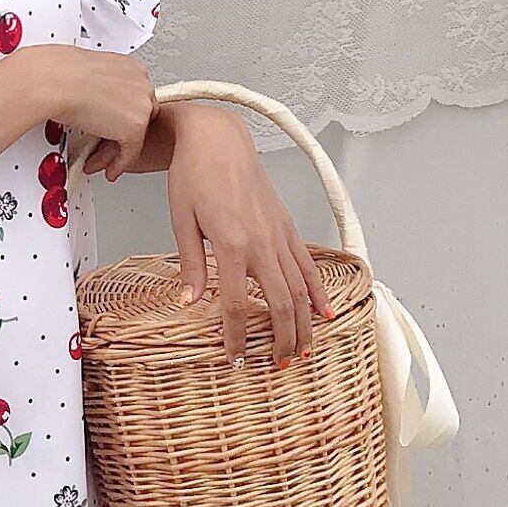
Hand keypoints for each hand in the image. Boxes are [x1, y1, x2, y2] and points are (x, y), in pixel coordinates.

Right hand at [30, 45, 157, 169]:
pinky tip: (110, 169)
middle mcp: (141, 84)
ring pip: (135, 136)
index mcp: (131, 68)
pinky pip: (131, 153)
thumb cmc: (60, 75)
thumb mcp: (88, 77)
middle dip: (119, 135)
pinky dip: (119, 164)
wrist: (55, 81)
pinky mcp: (135, 127)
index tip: (109, 127)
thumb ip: (101, 89)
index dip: (121, 117)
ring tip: (99, 160)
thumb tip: (94, 98)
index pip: (135, 99)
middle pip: (139, 117)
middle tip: (103, 147)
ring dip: (115, 152)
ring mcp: (141, 105)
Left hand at [165, 105, 331, 365]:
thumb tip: (189, 302)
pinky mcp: (288, 225)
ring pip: (300, 289)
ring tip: (304, 352)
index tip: (238, 361)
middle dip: (282, 340)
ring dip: (304, 324)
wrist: (218, 140)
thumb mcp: (181, 221)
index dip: (237, 338)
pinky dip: (319, 291)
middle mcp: (262, 242)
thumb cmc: (193, 176)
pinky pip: (308, 264)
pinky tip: (326, 314)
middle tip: (280, 366)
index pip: (235, 305)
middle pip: (280, 303)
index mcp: (231, 245)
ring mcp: (279, 234)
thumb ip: (190, 265)